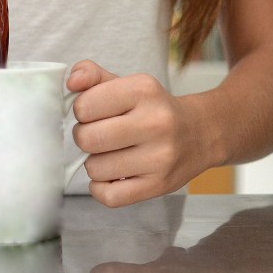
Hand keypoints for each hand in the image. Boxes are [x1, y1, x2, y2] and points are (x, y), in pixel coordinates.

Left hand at [68, 60, 199, 206]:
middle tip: (98, 135)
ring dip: (95, 163)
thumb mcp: (127, 84)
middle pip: (87, 138)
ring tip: (111, 154)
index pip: (84, 105)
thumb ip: (92, 76)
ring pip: (95, 168)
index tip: (93, 112)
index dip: (81, 110)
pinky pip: (110, 196)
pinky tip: (112, 175)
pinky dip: (102, 188)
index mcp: (144, 90)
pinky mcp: (159, 185)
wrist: (201, 133)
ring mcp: (160, 157)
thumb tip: (71, 83)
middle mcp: (155, 123)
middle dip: (85, 137)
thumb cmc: (154, 109)